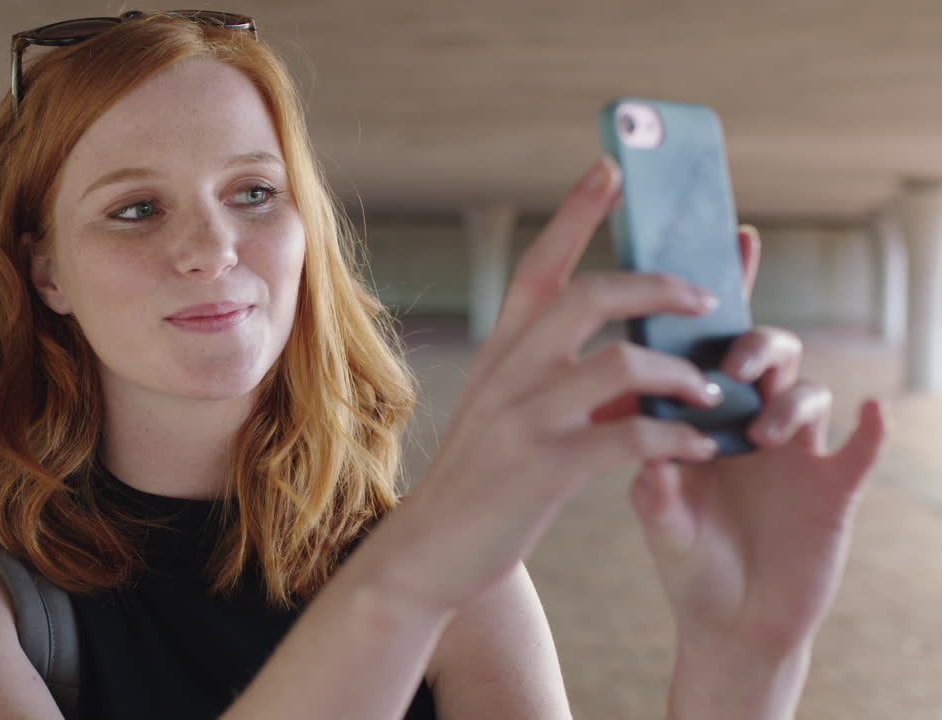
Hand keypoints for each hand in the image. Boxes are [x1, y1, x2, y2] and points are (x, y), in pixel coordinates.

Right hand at [380, 157, 731, 613]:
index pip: (540, 265)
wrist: (430, 548)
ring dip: (679, 374)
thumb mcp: (507, 410)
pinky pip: (626, 439)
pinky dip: (674, 438)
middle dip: (658, 286)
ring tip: (710, 391)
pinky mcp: (542, 468)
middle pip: (589, 294)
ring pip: (618, 364)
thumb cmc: (481, 477)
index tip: (611, 168)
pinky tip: (699, 446)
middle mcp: (509, 371)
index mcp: (502, 350)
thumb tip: (633, 358)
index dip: (577, 212)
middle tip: (706, 298)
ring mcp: (524, 417)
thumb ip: (556, 375)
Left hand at [624, 226, 889, 658]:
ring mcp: (798, 451)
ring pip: (809, 391)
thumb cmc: (687, 553)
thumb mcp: (659, 515)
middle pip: (769, 351)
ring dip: (790, 397)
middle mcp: (754, 418)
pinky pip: (861, 451)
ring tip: (761, 431)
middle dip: (756, 342)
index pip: (713, 340)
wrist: (725, 622)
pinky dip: (871, 431)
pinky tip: (873, 415)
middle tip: (732, 360)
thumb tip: (649, 451)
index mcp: (707, 410)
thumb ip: (654, 485)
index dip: (725, 290)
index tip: (729, 240)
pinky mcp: (833, 491)